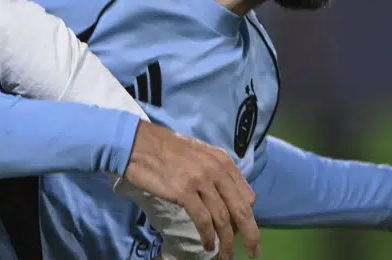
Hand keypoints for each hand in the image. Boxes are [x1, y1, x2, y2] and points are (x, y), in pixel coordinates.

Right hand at [120, 120, 260, 259]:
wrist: (138, 143)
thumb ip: (215, 172)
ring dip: (226, 243)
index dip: (247, 217)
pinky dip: (208, 236)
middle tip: (253, 253)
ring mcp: (200, 181)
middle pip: (241, 210)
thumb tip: (227, 198)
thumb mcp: (199, 155)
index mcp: (223, 161)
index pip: (247, 196)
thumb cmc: (166, 149)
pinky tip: (207, 245)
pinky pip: (203, 220)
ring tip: (225, 256)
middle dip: (250, 236)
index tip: (243, 230)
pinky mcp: (183, 192)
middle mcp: (216, 170)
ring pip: (223, 219)